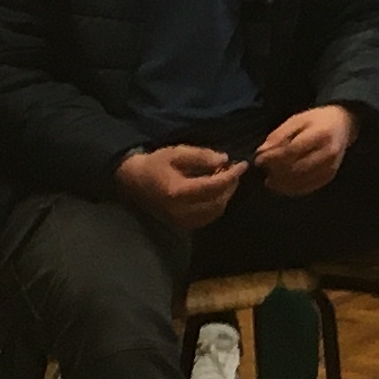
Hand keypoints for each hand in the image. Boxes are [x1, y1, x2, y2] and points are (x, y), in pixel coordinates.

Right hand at [114, 144, 245, 231]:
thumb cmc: (156, 164)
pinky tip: (216, 192)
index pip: (213, 186)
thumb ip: (201, 156)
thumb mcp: (177, 153)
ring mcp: (181, 221)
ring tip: (225, 178)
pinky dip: (217, 205)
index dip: (231, 175)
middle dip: (230, 185)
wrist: (135, 181)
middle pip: (217, 201)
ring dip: (225, 195)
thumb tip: (224, 159)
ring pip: (215, 212)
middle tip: (234, 169)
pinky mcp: (182, 225)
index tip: (243, 164)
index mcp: (178, 192)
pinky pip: (207, 218)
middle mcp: (180, 211)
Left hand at [254, 106, 359, 197]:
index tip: (258, 160)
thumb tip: (261, 153)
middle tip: (263, 172)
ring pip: (302, 182)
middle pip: (297, 168)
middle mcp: (328, 153)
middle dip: (276, 172)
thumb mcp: (296, 120)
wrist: (342, 125)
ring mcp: (331, 167)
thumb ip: (279, 136)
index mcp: (321, 134)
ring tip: (269, 181)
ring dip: (282, 184)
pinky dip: (292, 189)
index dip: (273, 157)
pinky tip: (282, 185)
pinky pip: (308, 188)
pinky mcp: (330, 176)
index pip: (293, 150)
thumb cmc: (316, 120)